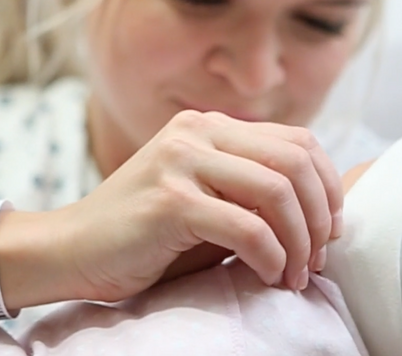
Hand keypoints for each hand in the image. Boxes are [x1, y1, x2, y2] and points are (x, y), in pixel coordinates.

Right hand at [56, 109, 342, 301]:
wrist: (70, 251)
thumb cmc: (144, 236)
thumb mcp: (206, 202)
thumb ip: (251, 194)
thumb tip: (323, 216)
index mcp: (207, 125)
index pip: (298, 141)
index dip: (328, 186)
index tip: (331, 231)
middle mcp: (196, 132)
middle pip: (296, 162)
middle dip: (320, 217)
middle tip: (319, 259)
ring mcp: (180, 161)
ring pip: (278, 191)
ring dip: (300, 242)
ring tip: (295, 275)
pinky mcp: (170, 201)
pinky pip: (248, 229)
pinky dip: (271, 258)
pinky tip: (268, 276)